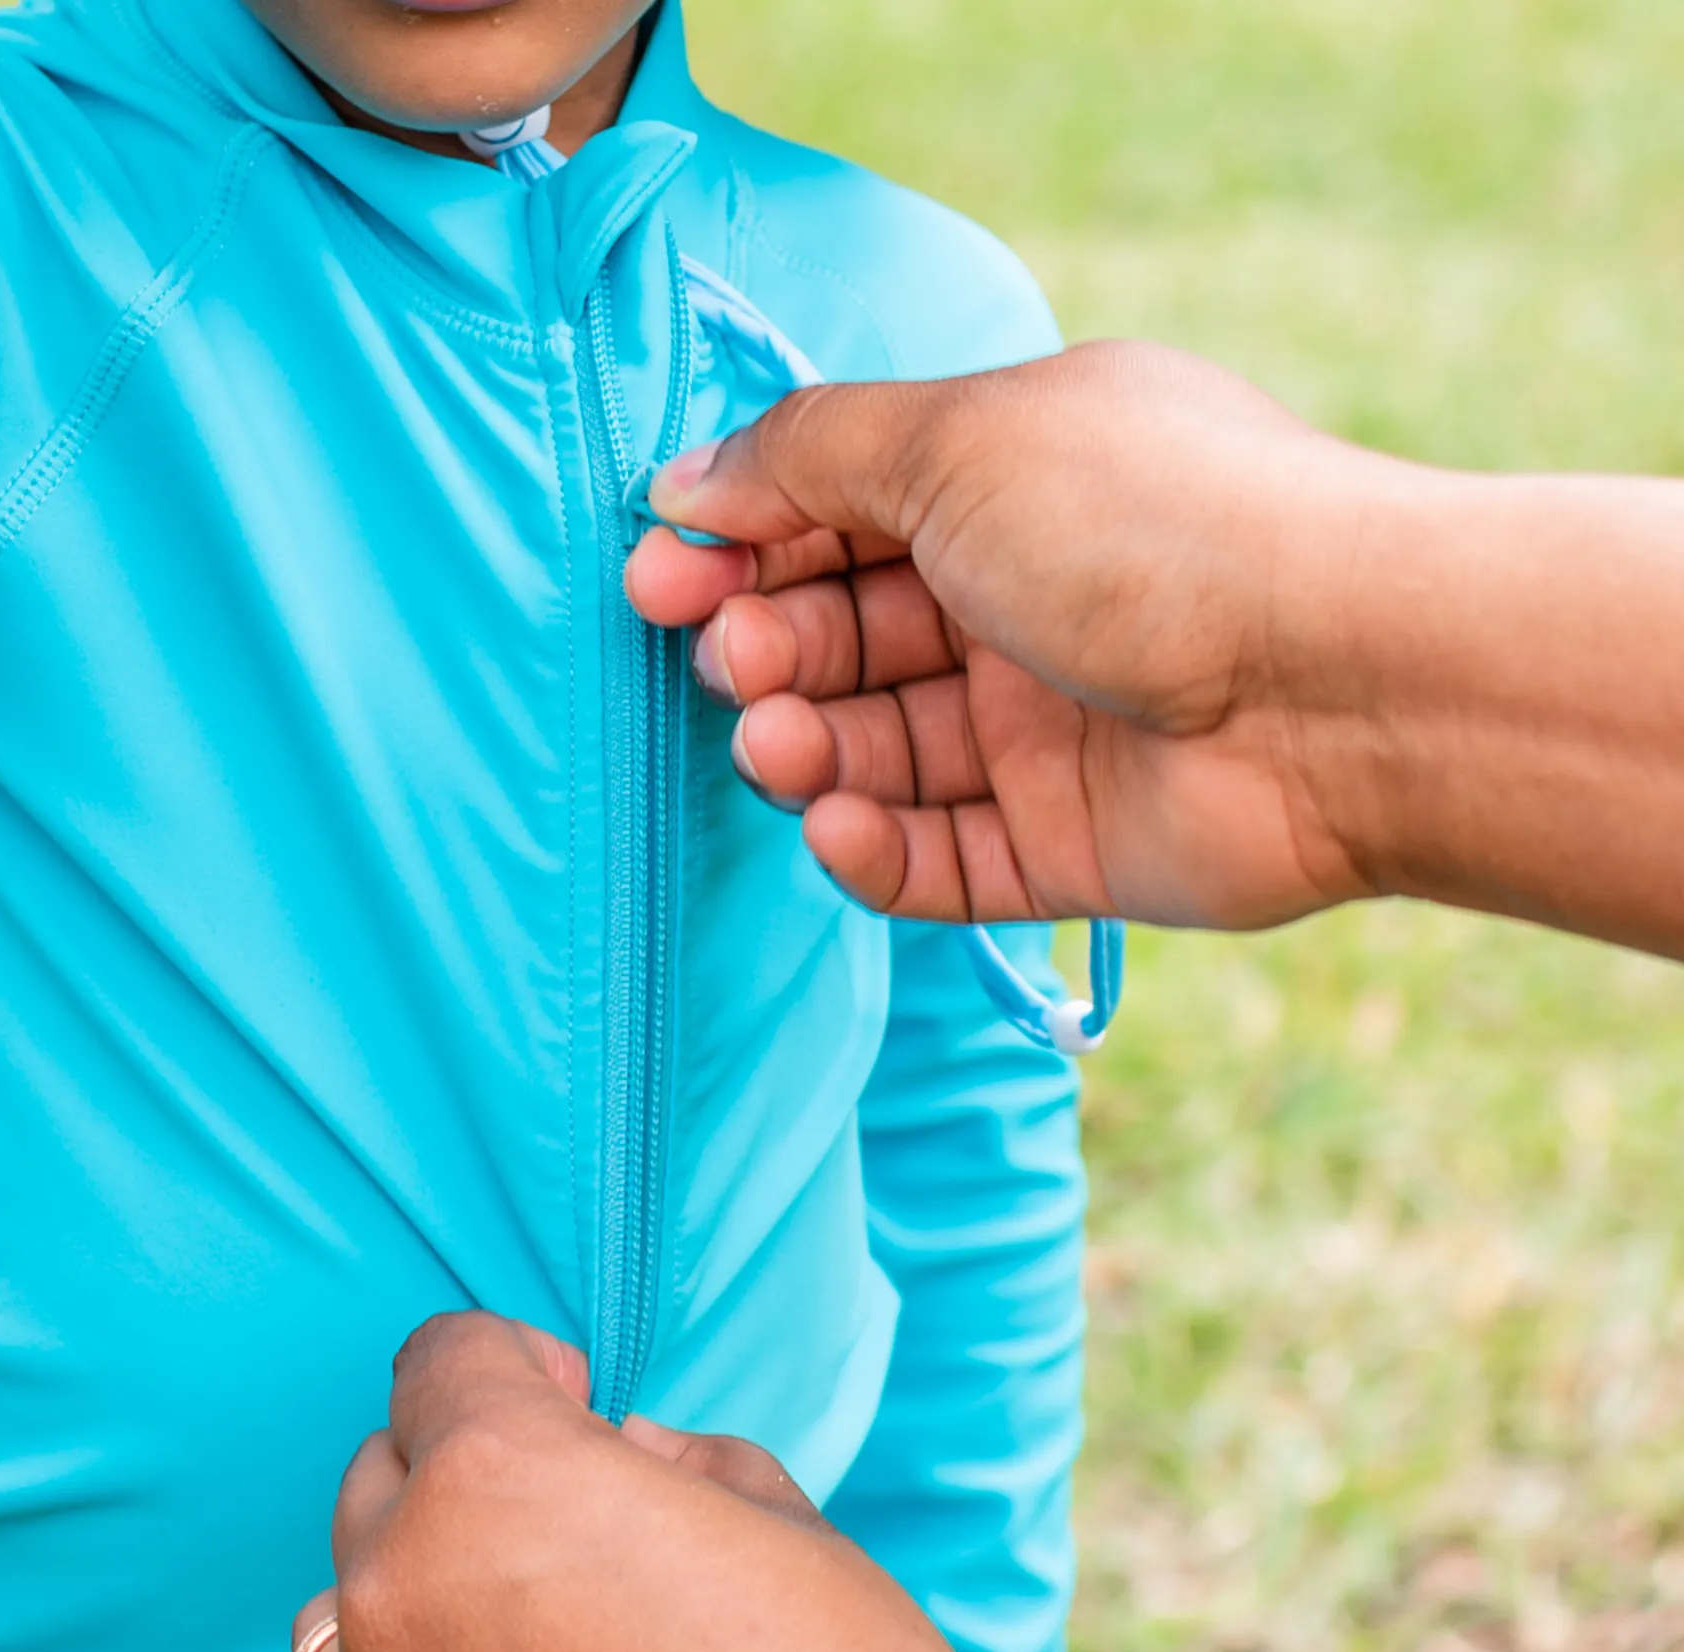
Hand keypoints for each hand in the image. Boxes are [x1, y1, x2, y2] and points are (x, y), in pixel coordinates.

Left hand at [296, 1313, 1030, 1651]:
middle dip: (460, 1484)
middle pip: (379, 1489)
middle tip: (568, 1531)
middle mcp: (400, 1598)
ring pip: (351, 1631)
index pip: (439, 1363)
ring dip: (424, 1613)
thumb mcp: (788, 1530)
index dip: (514, 1366)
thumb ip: (682, 1466)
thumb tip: (627, 1454)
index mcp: (490, 1481)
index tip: (570, 1399)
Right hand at [619, 341, 1383, 931]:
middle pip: (847, 635)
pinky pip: (937, 861)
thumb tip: (684, 480)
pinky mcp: (1065, 848)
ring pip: (878, 753)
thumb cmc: (1156, 529)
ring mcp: (1046, 730)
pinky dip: (872, 851)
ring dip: (804, 750)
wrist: (1340, 683)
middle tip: (732, 660)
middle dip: (768, 646)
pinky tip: (836, 826)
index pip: (840, 511)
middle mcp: (1027, 602)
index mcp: (1013, 483)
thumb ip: (809, 456)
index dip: (742, 540)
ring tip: (779, 744)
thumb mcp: (961, 443)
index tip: (657, 572)